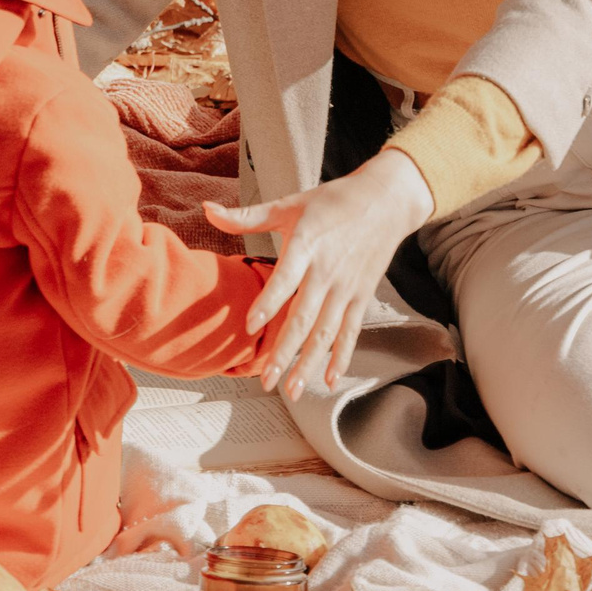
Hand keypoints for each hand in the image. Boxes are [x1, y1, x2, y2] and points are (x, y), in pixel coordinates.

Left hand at [203, 148, 433, 400]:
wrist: (385, 200)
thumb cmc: (330, 202)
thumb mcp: (289, 204)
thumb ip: (247, 216)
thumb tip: (207, 209)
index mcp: (306, 246)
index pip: (284, 280)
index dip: (268, 303)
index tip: (250, 326)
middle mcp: (327, 272)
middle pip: (304, 318)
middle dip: (285, 352)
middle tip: (267, 382)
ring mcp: (347, 288)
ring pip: (326, 333)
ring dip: (309, 364)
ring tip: (293, 391)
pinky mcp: (362, 297)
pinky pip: (351, 332)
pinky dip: (341, 357)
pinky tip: (329, 380)